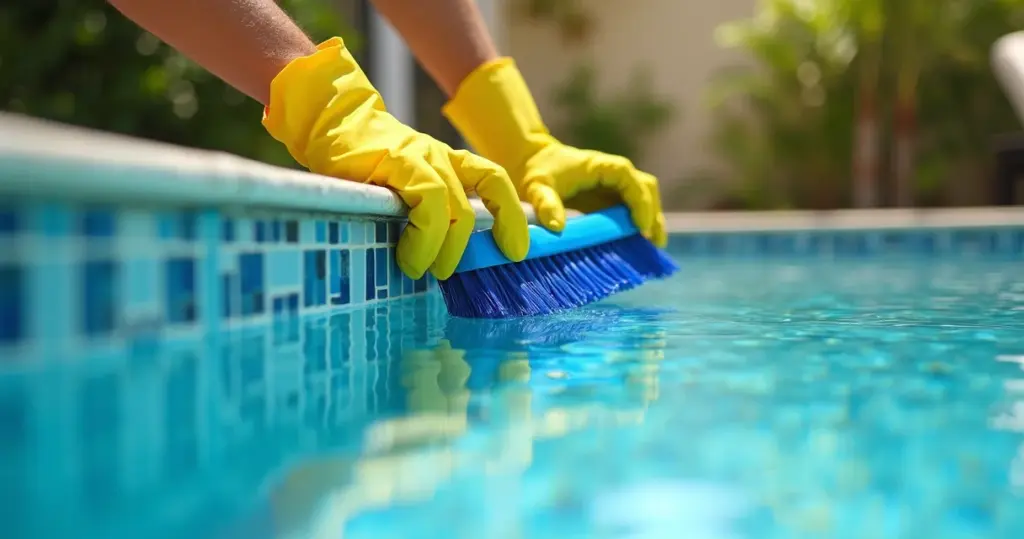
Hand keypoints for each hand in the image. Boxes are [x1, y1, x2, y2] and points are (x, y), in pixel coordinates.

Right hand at [263, 38, 528, 279]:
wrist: (328, 121)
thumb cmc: (359, 166)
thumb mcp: (400, 189)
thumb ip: (421, 215)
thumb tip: (434, 262)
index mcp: (448, 163)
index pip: (494, 183)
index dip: (513, 215)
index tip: (518, 250)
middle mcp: (442, 157)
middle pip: (480, 202)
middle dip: (473, 246)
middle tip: (450, 273)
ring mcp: (423, 157)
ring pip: (457, 209)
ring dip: (446, 248)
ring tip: (426, 269)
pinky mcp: (400, 161)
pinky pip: (429, 201)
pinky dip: (425, 236)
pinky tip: (410, 257)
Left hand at [443, 57, 666, 246]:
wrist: (530, 163)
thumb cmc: (535, 172)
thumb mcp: (536, 188)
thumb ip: (546, 204)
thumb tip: (557, 228)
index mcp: (599, 166)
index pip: (629, 178)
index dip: (639, 200)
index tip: (640, 226)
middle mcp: (612, 174)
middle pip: (645, 188)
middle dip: (653, 213)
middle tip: (653, 242)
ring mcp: (613, 187)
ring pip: (644, 199)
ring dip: (651, 220)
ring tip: (652, 248)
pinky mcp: (609, 200)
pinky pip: (631, 211)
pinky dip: (638, 226)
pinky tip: (639, 246)